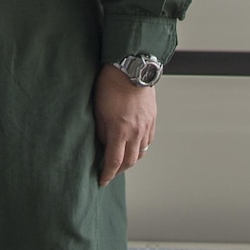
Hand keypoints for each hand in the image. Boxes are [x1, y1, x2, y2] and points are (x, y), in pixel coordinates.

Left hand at [93, 66, 157, 186]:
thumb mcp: (98, 111)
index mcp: (119, 131)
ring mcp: (146, 126)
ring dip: (131, 160)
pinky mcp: (152, 119)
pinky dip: (140, 147)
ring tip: (121, 161)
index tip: (101, 181)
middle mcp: (135, 132)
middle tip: (110, 173)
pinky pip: (148, 141)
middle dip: (118, 171)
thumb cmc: (110, 85)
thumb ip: (101, 131)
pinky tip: (134, 146)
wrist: (131, 68)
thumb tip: (103, 144)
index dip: (107, 175)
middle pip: (129, 162)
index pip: (114, 162)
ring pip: (141, 152)